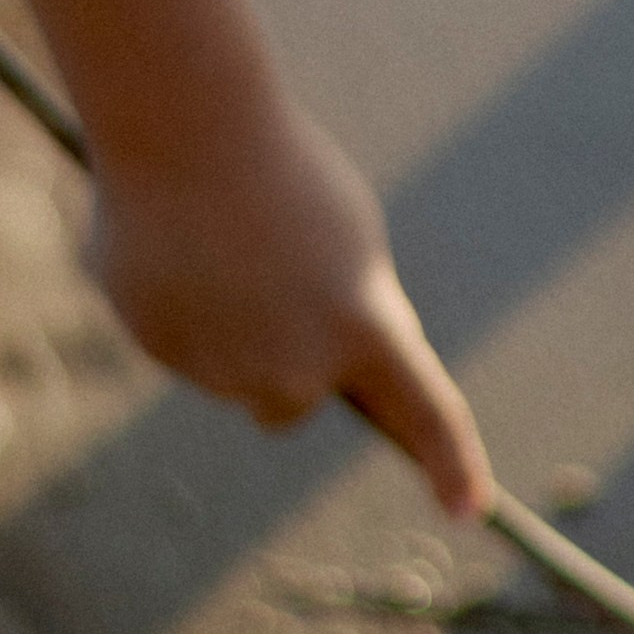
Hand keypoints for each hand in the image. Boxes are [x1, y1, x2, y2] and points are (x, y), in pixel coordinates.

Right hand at [88, 93, 492, 518]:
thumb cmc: (281, 168)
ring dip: (226, 330)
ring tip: (217, 245)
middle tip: (267, 284)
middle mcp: (299, 367)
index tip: (472, 507)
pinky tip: (173, 246)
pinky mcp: (161, 349)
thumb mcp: (345, 242)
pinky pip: (178, 343)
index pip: (425, 412)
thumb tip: (317, 372)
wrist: (186, 125)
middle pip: (293, 402)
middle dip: (284, 364)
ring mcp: (225, 368)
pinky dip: (176, 307)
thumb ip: (347, 316)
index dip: (451, 464)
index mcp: (366, 328)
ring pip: (229, 375)